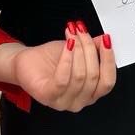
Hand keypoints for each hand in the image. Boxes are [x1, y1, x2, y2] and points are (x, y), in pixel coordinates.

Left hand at [0, 22, 115, 111]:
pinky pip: (63, 80)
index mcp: (90, 93)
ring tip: (72, 34)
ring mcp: (63, 102)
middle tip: (82, 31)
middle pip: (94, 76)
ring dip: (78, 50)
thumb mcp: (77, 51)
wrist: (25, 62)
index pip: (107, 82)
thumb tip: (106, 40)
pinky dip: (67, 60)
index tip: (106, 40)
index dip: (109, 60)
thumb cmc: (51, 60)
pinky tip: (67, 45)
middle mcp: (79, 102)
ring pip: (80, 76)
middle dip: (90, 49)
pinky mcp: (48, 97)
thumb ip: (94, 49)